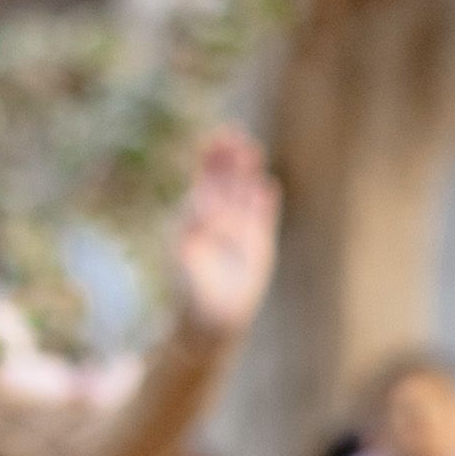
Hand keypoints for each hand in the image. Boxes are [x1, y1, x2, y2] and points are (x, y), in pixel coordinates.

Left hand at [166, 129, 276, 338]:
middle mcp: (217, 217)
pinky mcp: (259, 244)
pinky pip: (263, 216)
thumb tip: (205, 199)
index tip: (214, 138)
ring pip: (245, 192)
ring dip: (248, 173)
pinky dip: (265, 202)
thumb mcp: (186, 253)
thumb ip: (195, 225)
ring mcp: (239, 229)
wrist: (210, 318)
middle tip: (236, 136)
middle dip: (230, 158)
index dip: (209, 157)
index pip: (203, 177)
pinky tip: (268, 187)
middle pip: (225, 178)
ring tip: (253, 151)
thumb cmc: (190, 288)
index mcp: (194, 215)